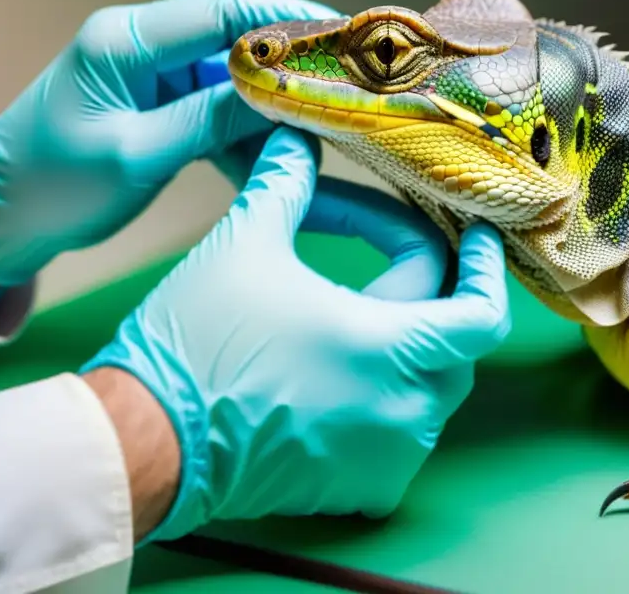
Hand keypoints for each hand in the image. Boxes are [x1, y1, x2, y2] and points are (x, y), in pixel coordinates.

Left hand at [0, 0, 339, 286]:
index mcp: (125, 41)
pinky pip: (218, 111)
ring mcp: (153, 76)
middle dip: (290, 67)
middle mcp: (143, 46)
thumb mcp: (138, 153)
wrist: (3, 215)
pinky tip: (280, 158)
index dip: (287, 20)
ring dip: (272, 109)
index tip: (341, 37)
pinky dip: (247, 134)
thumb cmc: (54, 183)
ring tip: (321, 133)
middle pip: (235, 42)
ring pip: (233, 81)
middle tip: (345, 90)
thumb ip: (212, 120)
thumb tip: (285, 97)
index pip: (223, 11)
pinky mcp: (160, 106)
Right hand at [81, 126, 510, 541]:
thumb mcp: (244, 244)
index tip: (478, 236)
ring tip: (362, 309)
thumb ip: (286, 184)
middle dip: (432, 294)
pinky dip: (388, 399)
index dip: (486, 267)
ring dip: (410, 345)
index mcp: (390, 349)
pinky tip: (345, 372)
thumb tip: (296, 140)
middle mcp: (404, 413)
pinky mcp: (357, 488)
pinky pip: (403, 437)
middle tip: (389, 259)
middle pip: (456, 344)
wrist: (143, 441)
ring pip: (431, 390)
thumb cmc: (196, 342)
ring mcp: (384, 459)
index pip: (482, 312)